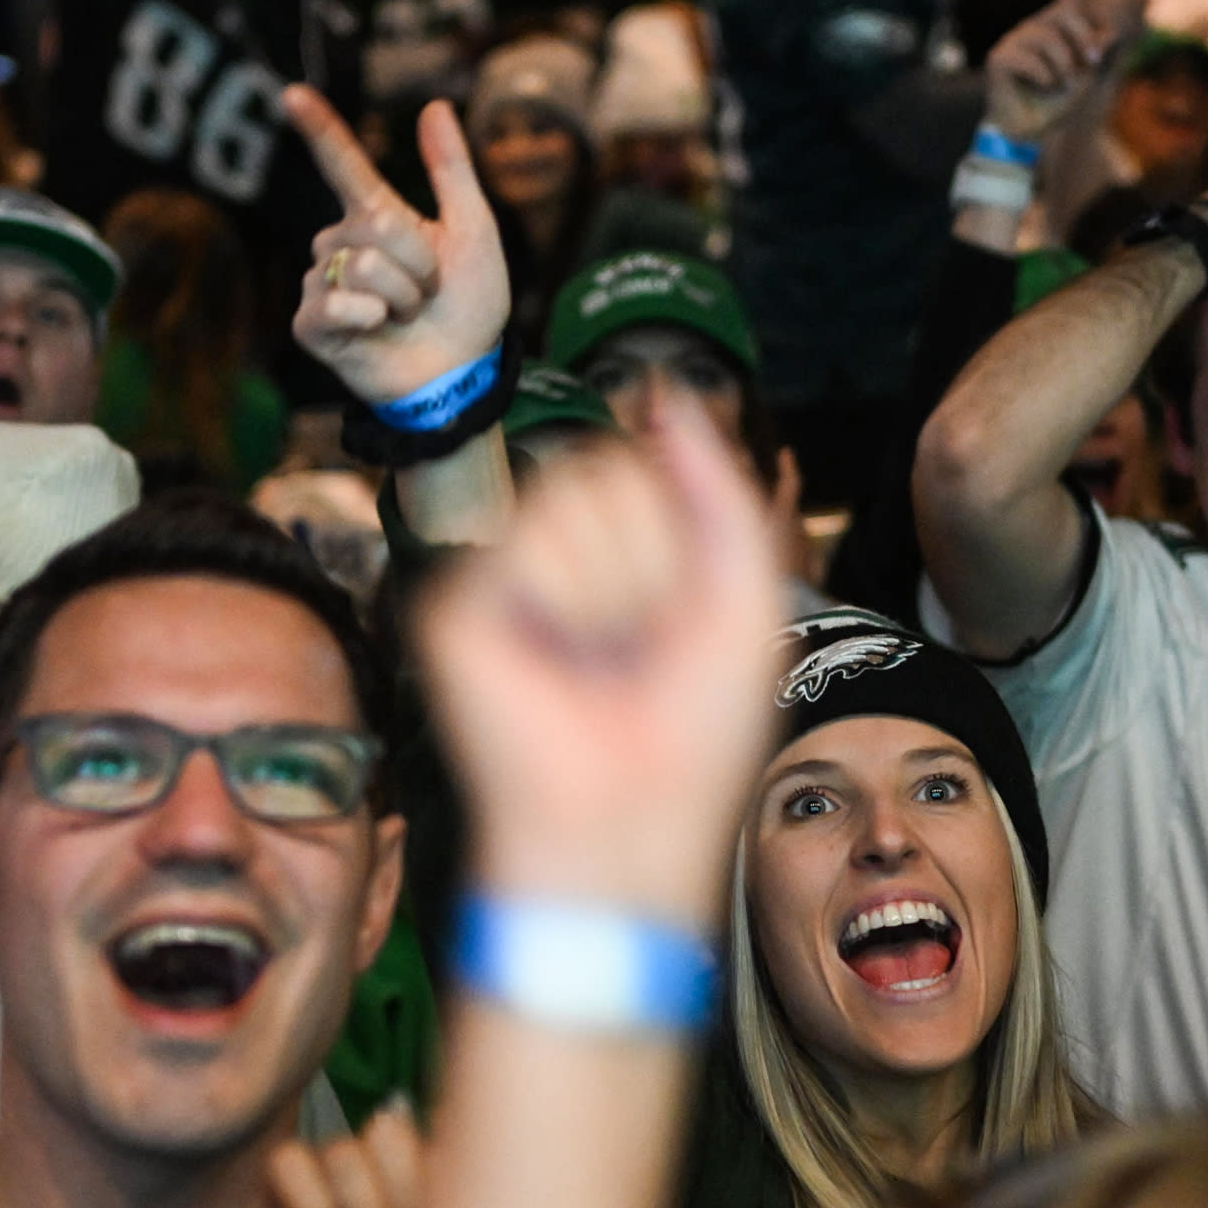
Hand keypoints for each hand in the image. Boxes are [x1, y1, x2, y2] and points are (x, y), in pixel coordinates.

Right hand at [285, 85, 509, 406]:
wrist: (465, 371)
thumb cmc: (469, 306)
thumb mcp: (473, 232)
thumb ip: (452, 170)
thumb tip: (435, 105)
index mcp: (377, 217)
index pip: (344, 165)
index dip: (320, 129)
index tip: (293, 93)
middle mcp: (343, 243)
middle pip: (375, 225)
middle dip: (418, 263)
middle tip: (428, 293)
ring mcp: (324, 282)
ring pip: (362, 266)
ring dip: (403, 295)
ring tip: (408, 315)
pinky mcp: (312, 323)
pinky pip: (333, 303)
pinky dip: (369, 317)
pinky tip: (378, 330)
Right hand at [414, 398, 784, 928]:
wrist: (636, 814)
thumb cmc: (697, 729)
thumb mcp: (746, 591)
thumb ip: (717, 484)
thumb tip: (670, 393)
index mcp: (626, 559)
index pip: (651, 469)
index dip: (687, 539)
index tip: (684, 623)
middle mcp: (561, 563)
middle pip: (613, 469)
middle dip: (657, 560)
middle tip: (643, 647)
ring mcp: (507, 582)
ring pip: (573, 494)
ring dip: (618, 585)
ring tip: (603, 658)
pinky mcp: (461, 607)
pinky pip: (529, 540)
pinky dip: (568, 603)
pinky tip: (559, 662)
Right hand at [983, 0, 1149, 142]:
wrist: (1029, 131)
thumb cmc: (1056, 103)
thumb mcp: (1085, 77)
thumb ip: (1097, 54)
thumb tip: (1112, 35)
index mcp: (1055, 29)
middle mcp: (1035, 27)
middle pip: (1065, 12)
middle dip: (1084, 36)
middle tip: (1093, 61)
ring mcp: (1015, 40)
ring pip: (1049, 37)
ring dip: (1064, 66)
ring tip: (1062, 85)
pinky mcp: (1000, 57)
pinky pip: (1031, 59)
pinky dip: (1045, 78)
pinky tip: (1043, 88)